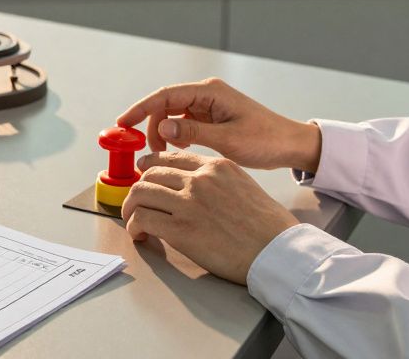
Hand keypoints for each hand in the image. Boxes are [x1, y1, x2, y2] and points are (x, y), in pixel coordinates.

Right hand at [117, 78, 321, 171]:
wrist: (289, 145)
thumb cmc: (265, 140)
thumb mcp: (227, 140)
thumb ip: (193, 133)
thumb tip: (162, 129)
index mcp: (210, 92)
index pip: (165, 96)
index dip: (141, 109)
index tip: (123, 123)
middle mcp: (207, 94)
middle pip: (166, 105)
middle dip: (152, 126)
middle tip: (149, 152)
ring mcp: (209, 105)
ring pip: (173, 115)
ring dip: (164, 133)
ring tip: (164, 155)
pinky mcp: (212, 116)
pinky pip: (184, 122)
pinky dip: (176, 136)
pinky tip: (178, 151)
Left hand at [121, 151, 299, 283]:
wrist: (277, 249)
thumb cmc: (267, 225)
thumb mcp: (243, 185)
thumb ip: (216, 181)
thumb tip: (192, 188)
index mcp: (215, 166)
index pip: (171, 158)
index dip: (151, 166)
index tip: (144, 173)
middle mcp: (199, 179)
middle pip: (150, 173)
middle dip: (138, 188)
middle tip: (136, 202)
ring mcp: (188, 203)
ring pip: (140, 193)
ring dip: (131, 207)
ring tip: (134, 220)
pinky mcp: (180, 230)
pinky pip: (143, 219)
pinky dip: (135, 226)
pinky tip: (140, 234)